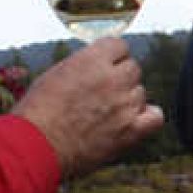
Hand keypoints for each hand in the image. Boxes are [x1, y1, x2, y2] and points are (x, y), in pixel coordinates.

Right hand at [11, 37, 164, 180]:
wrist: (36, 147)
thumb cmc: (37, 114)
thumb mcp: (55, 74)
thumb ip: (83, 65)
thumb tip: (97, 64)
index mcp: (92, 60)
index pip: (119, 45)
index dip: (111, 57)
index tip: (104, 66)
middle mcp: (113, 79)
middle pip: (133, 68)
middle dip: (119, 78)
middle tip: (101, 94)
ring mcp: (125, 104)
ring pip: (141, 92)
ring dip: (128, 99)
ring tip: (105, 113)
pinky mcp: (131, 130)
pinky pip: (156, 116)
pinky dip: (148, 117)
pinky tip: (134, 120)